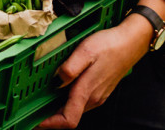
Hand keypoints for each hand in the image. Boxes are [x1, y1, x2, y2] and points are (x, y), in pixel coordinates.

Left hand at [35, 18, 151, 129]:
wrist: (131, 42)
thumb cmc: (110, 45)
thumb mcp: (86, 51)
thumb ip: (70, 68)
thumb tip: (57, 81)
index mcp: (87, 91)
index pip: (68, 120)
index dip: (50, 124)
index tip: (36, 121)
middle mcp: (93, 98)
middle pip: (69, 116)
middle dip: (50, 116)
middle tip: (34, 109)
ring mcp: (98, 96)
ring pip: (75, 109)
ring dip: (59, 108)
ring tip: (45, 98)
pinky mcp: (100, 90)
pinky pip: (81, 101)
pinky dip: (69, 100)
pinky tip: (64, 88)